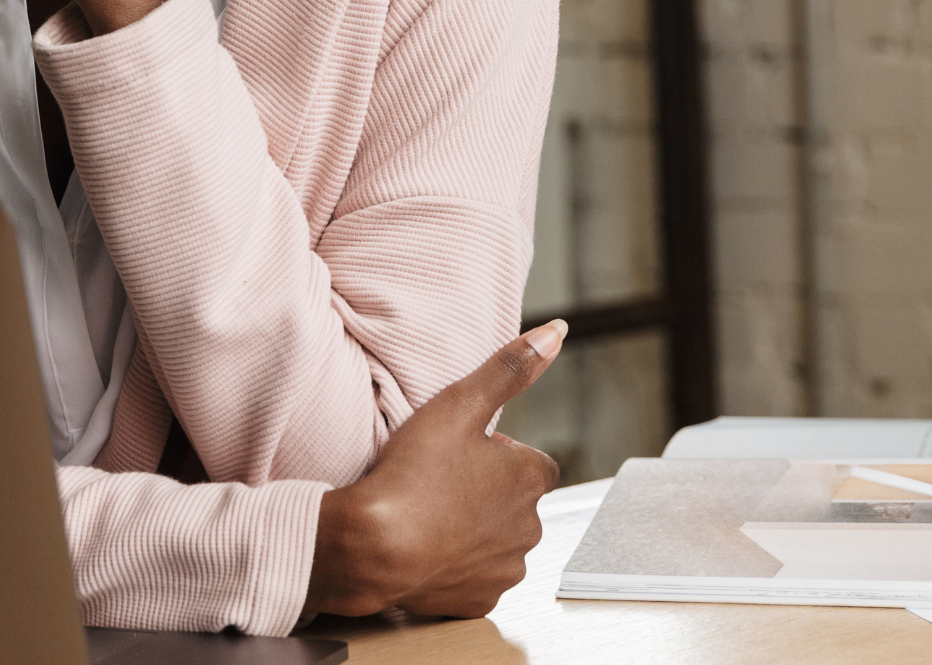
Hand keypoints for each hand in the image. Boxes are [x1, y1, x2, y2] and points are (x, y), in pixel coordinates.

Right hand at [301, 321, 566, 620]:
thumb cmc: (413, 474)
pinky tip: (427, 548)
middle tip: (439, 482)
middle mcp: (531, 527)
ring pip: (497, 541)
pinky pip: (475, 577)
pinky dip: (457, 566)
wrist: (373, 547)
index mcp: (531, 479)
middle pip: (515, 503)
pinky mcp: (480, 600)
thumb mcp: (459, 404)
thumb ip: (510, 368)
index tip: (462, 454)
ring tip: (429, 514)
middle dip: (487, 494)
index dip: (498, 457)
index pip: (532, 463)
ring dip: (474, 530)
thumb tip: (558, 332)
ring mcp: (506, 567)